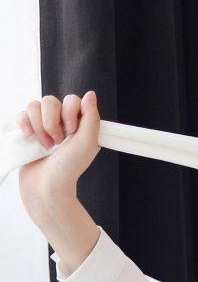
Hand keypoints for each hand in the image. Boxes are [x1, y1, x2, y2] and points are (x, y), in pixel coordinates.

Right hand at [17, 91, 101, 215]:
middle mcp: (61, 123)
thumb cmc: (69, 168)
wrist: (46, 187)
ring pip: (34, 105)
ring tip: (45, 146)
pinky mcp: (28, 132)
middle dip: (52, 122)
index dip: (69, 112)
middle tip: (58, 142)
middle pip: (50, 100)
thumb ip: (91, 117)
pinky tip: (30, 138)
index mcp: (78, 124)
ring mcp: (43, 126)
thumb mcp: (87, 142)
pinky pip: (21, 114)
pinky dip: (24, 124)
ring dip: (39, 126)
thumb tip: (90, 94)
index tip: (72, 131)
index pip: (72, 99)